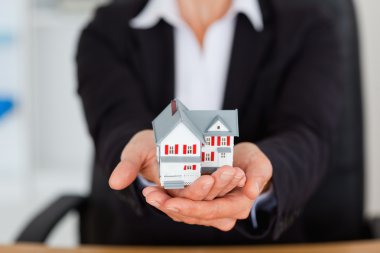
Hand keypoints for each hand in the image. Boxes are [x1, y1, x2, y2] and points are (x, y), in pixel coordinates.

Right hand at [109, 129, 246, 199]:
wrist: (159, 136)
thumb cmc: (146, 145)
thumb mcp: (135, 151)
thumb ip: (127, 166)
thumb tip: (114, 182)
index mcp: (165, 194)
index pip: (180, 199)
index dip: (193, 192)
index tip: (206, 180)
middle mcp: (183, 195)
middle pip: (202, 198)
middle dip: (216, 186)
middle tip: (229, 172)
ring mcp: (197, 188)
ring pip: (215, 193)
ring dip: (228, 184)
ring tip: (238, 171)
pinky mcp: (209, 179)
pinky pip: (222, 184)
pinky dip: (232, 180)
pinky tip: (244, 171)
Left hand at [142, 142, 272, 230]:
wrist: (243, 161)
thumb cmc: (251, 162)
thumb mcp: (260, 163)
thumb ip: (259, 175)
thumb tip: (251, 192)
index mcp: (236, 207)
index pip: (211, 211)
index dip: (191, 208)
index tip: (171, 202)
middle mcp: (221, 214)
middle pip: (193, 215)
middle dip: (170, 207)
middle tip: (151, 196)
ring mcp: (208, 210)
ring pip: (184, 213)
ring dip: (164, 204)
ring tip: (148, 193)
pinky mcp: (198, 204)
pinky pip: (181, 206)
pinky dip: (166, 199)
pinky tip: (152, 191)